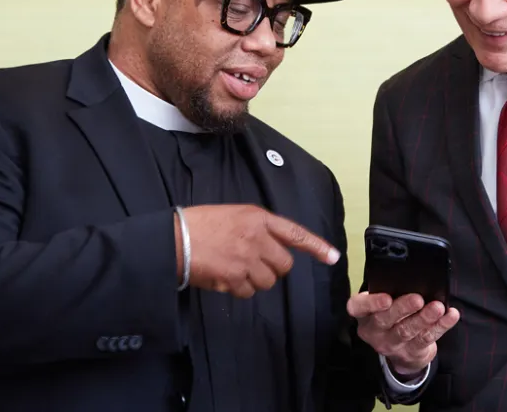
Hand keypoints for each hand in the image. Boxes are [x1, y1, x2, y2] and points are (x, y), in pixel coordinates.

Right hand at [175, 204, 339, 297]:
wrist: (173, 238)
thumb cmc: (198, 224)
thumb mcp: (232, 215)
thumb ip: (256, 228)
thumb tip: (270, 248)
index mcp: (257, 218)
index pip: (295, 233)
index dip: (316, 246)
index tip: (333, 257)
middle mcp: (257, 237)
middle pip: (284, 265)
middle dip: (273, 268)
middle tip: (253, 264)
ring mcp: (247, 259)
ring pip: (268, 281)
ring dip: (255, 280)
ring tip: (234, 269)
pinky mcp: (234, 277)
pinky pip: (249, 292)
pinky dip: (239, 289)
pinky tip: (224, 278)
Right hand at [349, 291, 459, 375]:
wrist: (401, 351)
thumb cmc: (392, 315)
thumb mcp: (383, 304)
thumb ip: (391, 291)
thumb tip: (413, 277)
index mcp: (364, 313)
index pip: (358, 307)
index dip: (371, 303)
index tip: (386, 298)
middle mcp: (374, 330)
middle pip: (385, 320)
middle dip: (403, 308)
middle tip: (418, 299)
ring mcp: (392, 344)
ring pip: (407, 330)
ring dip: (424, 318)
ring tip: (437, 307)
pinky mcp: (411, 352)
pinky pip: (427, 338)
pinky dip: (440, 326)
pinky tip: (450, 315)